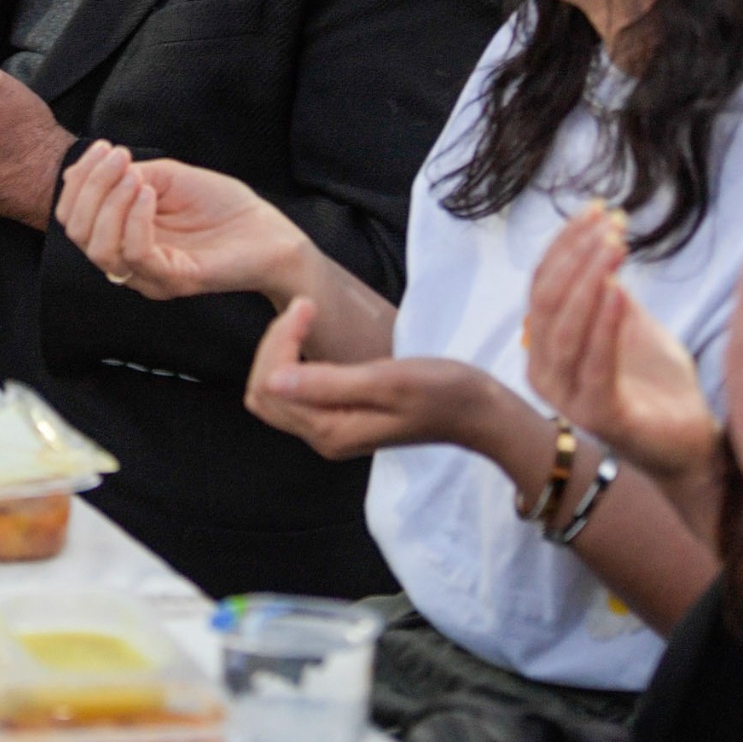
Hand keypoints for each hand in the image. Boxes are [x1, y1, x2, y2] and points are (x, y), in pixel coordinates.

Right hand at [55, 141, 318, 299]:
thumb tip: (86, 168)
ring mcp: (148, 276)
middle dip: (90, 187)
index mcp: (120, 236)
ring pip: (100, 249)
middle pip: (78, 233)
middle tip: (118, 157)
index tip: (104, 146)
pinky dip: (135, 219)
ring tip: (135, 176)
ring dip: (109, 202)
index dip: (79, 181)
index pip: (74, 218)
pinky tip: (148, 194)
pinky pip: (137, 256)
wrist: (269, 231)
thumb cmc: (220, 205)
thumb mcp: (165, 178)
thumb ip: (126, 175)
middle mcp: (127, 262)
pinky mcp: (173, 281)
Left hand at [245, 299, 504, 458]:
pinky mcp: (339, 416)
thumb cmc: (442, 392)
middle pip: (264, 391)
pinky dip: (296, 356)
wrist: (478, 412)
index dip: (279, 341)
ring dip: (283, 347)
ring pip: (275, 389)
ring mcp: (329, 429)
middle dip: (275, 344)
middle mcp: (322, 437)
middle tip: (306, 306)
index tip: (308, 304)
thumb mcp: (387, 380)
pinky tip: (316, 332)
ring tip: (309, 313)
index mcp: (330, 432)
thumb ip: (329, 382)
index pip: (271, 386)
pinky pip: (297, 388)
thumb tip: (274, 380)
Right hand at [525, 203, 718, 481]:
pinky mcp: (600, 419)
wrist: (691, 440)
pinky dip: (605, 324)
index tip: (597, 208)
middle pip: (547, 301)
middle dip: (577, 255)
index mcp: (546, 347)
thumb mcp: (628, 322)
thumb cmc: (656, 381)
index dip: (565, 244)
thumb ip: (606, 289)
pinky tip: (621, 290)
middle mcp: (545, 373)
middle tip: (610, 224)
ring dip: (589, 280)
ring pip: (565, 329)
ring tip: (617, 245)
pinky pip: (596, 365)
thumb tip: (597, 238)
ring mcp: (568, 399)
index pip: (542, 284)